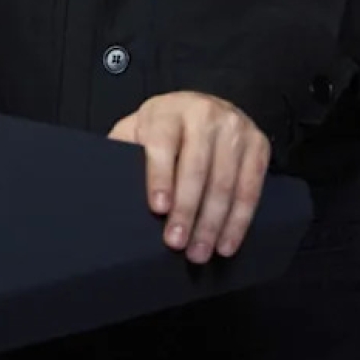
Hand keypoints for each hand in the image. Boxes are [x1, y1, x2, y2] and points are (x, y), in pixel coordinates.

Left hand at [108, 91, 270, 263]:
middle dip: (187, 210)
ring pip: (225, 182)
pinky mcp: (258, 145)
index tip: (158, 208)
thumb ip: (122, 150)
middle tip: (177, 243)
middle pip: (196, 167)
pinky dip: (239, 220)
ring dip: (213, 223)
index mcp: (168, 110)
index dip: (160, 177)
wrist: (204, 108)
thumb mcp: (137, 130)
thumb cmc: (165, 129)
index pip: (162, 143)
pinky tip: (226, 242)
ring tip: (199, 252)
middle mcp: (204, 113)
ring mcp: (235, 127)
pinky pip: (251, 188)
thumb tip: (101, 182)